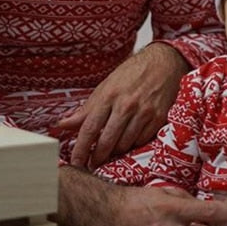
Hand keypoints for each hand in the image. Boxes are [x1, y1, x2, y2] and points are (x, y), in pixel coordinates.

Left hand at [57, 43, 188, 167]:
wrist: (163, 62)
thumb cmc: (132, 73)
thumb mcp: (106, 86)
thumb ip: (86, 109)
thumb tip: (63, 124)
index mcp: (109, 95)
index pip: (90, 128)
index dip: (81, 149)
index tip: (75, 162)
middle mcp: (126, 105)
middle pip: (107, 141)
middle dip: (98, 157)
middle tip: (93, 163)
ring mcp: (144, 112)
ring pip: (125, 144)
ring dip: (116, 151)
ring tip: (111, 149)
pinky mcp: (158, 117)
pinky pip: (141, 140)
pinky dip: (133, 143)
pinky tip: (129, 138)